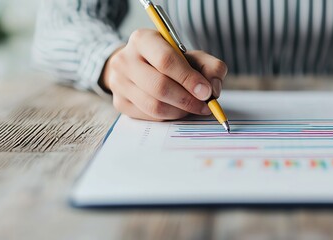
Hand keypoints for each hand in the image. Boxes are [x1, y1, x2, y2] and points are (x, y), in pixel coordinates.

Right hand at [100, 29, 227, 120]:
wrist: (139, 65)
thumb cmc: (170, 60)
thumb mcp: (192, 56)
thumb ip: (211, 67)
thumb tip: (213, 89)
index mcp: (143, 39)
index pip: (166, 61)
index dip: (189, 79)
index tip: (207, 91)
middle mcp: (125, 59)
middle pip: (159, 86)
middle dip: (187, 100)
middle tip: (205, 106)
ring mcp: (118, 82)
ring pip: (154, 106)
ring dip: (180, 111)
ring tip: (193, 108)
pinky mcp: (119, 102)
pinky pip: (148, 116)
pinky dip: (168, 117)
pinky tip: (178, 110)